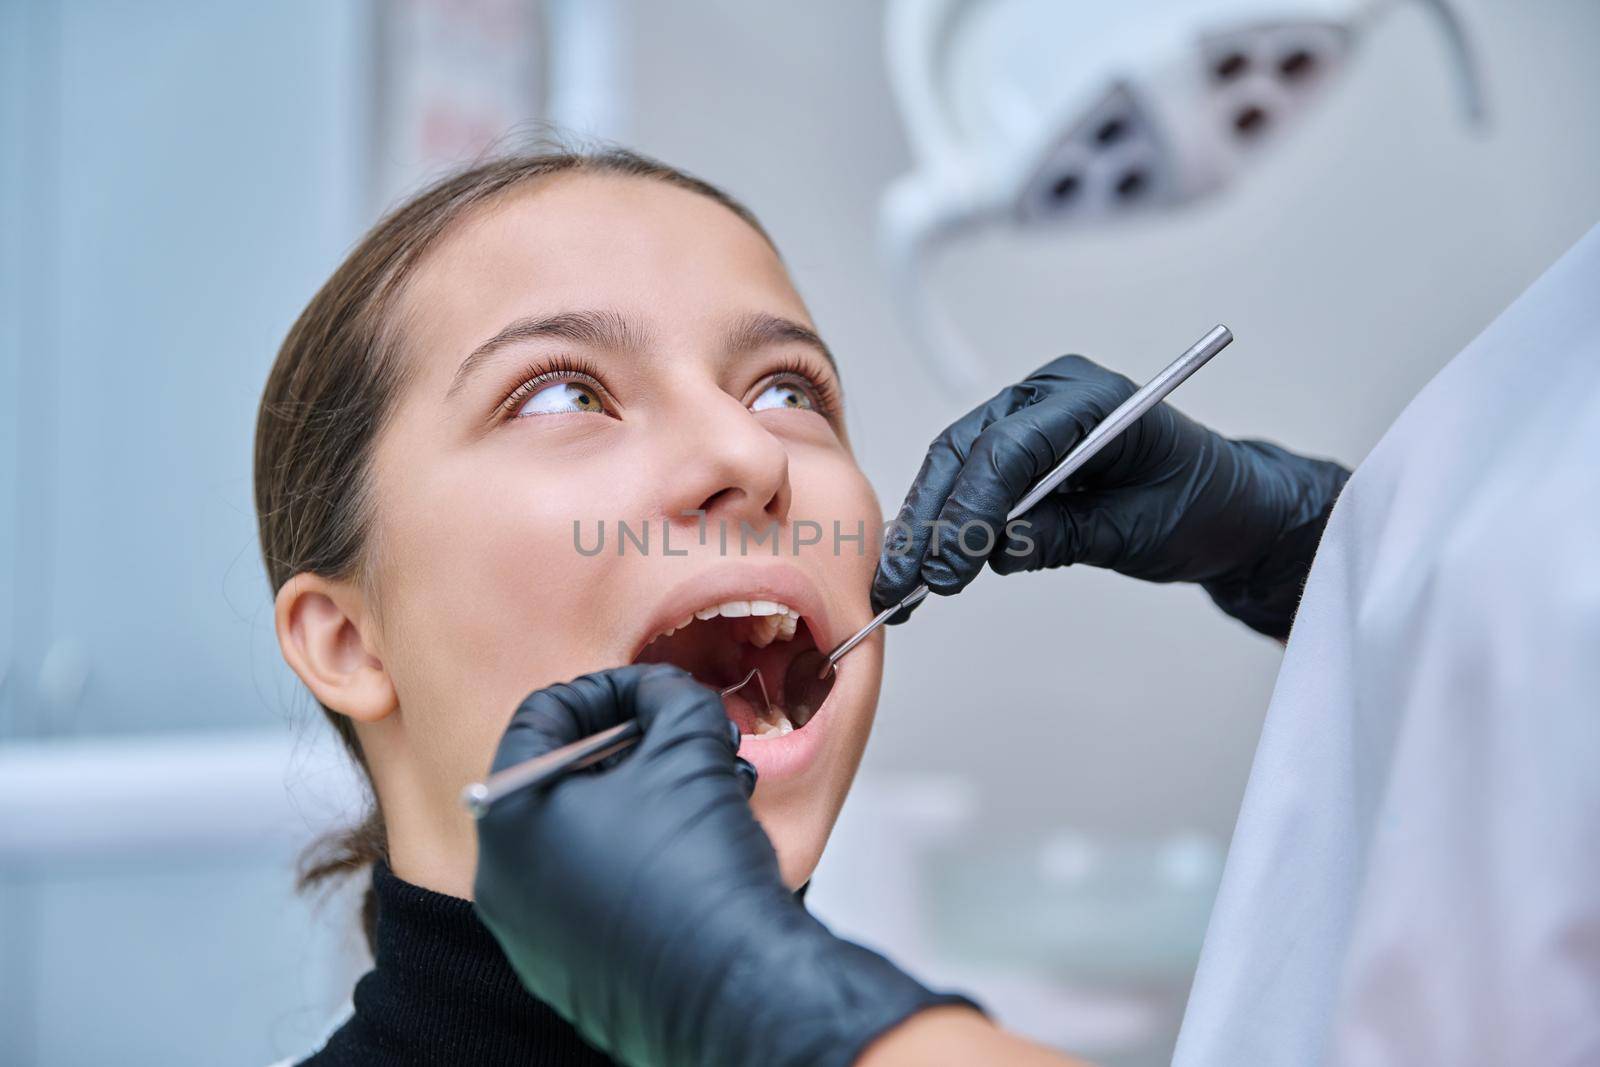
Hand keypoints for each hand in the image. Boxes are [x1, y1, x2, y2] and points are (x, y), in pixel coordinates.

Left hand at [473, 663, 972, 1066]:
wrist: (736, 989)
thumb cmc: (698, 868)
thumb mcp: (690, 744)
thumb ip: (667, 695)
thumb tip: (660, 693)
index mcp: (509, 815)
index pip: (543, 715)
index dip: (609, 688)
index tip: (657, 692)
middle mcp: (503, 878)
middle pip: (565, 776)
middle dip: (636, 747)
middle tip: (688, 741)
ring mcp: (533, 932)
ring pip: (586, 834)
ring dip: (648, 799)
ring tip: (710, 793)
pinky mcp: (569, 969)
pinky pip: (597, 889)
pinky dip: (643, 857)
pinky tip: (700, 852)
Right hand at [872, 354, 1349, 638]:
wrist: (1231, 509)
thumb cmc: (1202, 506)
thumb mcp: (1138, 531)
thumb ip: (1065, 535)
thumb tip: (996, 551)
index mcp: (1091, 398)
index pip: (1010, 446)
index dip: (973, 508)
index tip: (950, 565)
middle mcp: (1049, 397)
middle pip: (966, 451)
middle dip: (933, 519)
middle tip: (908, 582)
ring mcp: (1028, 420)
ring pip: (954, 467)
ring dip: (926, 526)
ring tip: (901, 585)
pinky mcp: (1017, 453)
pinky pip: (967, 483)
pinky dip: (943, 525)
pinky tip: (922, 565)